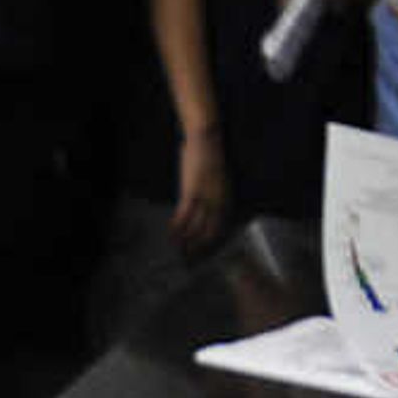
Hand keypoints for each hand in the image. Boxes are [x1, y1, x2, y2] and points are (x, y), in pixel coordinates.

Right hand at [170, 126, 228, 252]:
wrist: (206, 139)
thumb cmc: (210, 156)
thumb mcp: (218, 179)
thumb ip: (215, 195)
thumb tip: (206, 209)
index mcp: (227, 199)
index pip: (221, 228)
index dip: (211, 243)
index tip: (203, 253)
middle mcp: (219, 202)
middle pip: (209, 233)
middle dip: (199, 248)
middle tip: (189, 259)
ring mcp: (205, 198)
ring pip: (195, 228)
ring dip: (185, 241)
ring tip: (177, 250)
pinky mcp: (192, 192)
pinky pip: (183, 216)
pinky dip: (176, 227)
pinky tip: (170, 234)